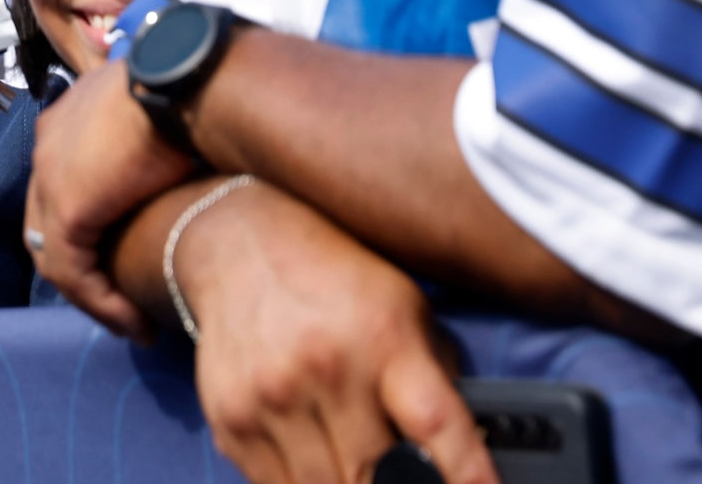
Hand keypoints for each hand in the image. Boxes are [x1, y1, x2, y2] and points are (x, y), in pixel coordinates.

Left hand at [24, 60, 195, 336]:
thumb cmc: (193, 90)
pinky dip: (102, 303)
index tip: (126, 258)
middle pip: (50, 223)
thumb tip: (182, 166)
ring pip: (58, 256)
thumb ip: (154, 146)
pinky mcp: (68, 208)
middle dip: (86, 269)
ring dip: (95, 297)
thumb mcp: (165, 119)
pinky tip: (134, 323)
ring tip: (132, 323)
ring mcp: (51, 176)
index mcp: (71, 118)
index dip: (90, 228)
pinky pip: (74, 273)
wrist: (191, 79)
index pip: (62, 186)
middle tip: (123, 303)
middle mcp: (50, 144)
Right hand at [160, 182, 491, 483]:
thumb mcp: (404, 305)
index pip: (435, 425)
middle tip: (399, 471)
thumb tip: (471, 451)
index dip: (466, 475)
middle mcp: (326, 367)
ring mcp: (272, 396)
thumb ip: (435, 377)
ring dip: (345, 483)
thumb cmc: (333, 276)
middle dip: (395, 483)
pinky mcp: (231, 417)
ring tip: (353, 460)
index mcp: (383, 337)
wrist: (240, 242)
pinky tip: (311, 455)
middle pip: (375, 476)